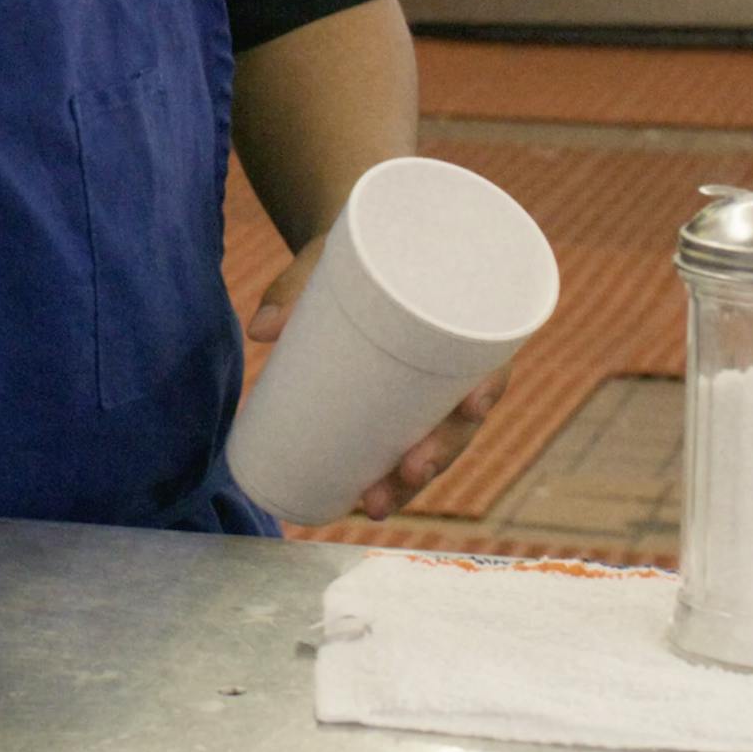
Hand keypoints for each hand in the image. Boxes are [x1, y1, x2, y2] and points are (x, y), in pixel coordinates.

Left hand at [249, 237, 507, 521]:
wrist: (349, 247)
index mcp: (461, 320)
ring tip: (375, 504)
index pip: (492, 360)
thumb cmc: (350, 251)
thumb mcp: (326, 259)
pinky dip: (387, 473)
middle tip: (407, 472)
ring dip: (410, 481)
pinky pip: (400, 442)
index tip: (472, 407)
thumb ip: (295, 288)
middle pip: (461, 420)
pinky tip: (366, 501)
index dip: (487, 388)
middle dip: (439, 454)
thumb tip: (260, 331)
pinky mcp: (395, 401)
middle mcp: (453, 364)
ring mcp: (425, 389)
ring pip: (432, 444)